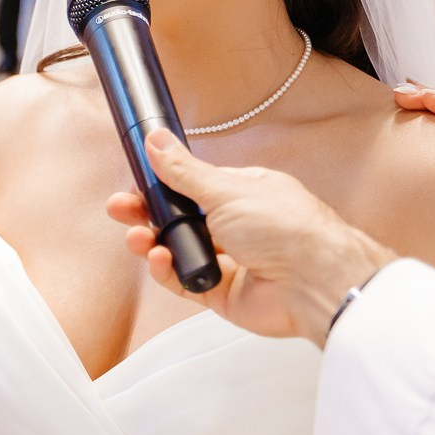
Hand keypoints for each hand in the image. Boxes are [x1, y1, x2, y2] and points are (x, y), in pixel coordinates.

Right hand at [106, 130, 392, 345]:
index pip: (190, 185)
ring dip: (154, 242)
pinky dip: (168, 271)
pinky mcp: (223, 292)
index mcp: (242, 193)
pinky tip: (159, 259)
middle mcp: (236, 225)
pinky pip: (184, 281)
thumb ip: (183, 171)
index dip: (160, 184)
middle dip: (147, 214)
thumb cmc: (288, 229)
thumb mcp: (225, 189)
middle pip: (180, 219)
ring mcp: (229, 260)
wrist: (313, 280)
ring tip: (138, 237)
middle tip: (121, 209)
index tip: (134, 182)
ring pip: (178, 250)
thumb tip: (157, 141)